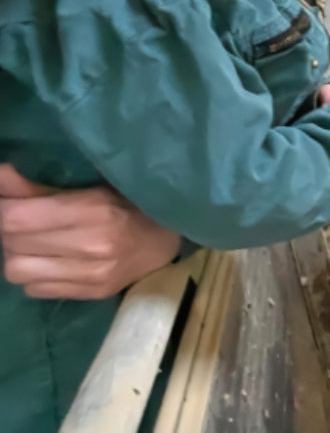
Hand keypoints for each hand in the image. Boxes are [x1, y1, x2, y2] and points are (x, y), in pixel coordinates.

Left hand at [0, 164, 180, 299]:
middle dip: (11, 229)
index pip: (16, 218)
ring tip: (36, 242)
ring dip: (19, 254)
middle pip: (12, 244)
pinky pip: (34, 290)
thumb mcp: (93, 183)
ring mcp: (92, 275)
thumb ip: (41, 184)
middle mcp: (91, 246)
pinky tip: (52, 260)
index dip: (4, 208)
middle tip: (25, 218)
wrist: (171, 235)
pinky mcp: (92, 293)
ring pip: (17, 271)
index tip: (10, 201)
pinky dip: (35, 274)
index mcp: (93, 210)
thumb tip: (0, 177)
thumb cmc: (132, 198)